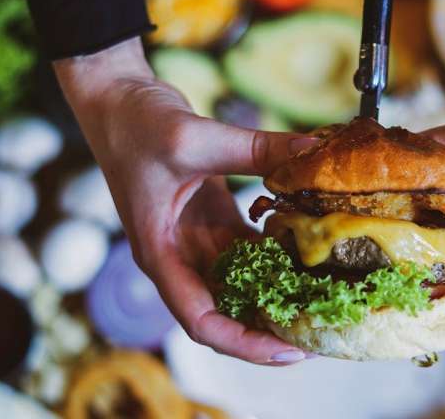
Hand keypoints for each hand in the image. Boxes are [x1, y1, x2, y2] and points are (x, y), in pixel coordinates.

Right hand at [53, 38, 314, 364]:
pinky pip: (250, 245)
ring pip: (243, 279)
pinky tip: (314, 246)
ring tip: (327, 295)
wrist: (116, 95)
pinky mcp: (211, 215)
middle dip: (272, 324)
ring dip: (280, 288)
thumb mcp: (194, 139)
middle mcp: (178, 255)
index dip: (245, 342)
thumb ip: (255, 149)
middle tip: (323, 326)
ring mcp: (195, 236)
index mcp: (161, 254)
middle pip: (227, 310)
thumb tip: (312, 151)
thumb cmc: (134, 124)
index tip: (289, 350)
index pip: (203, 320)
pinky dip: (279, 248)